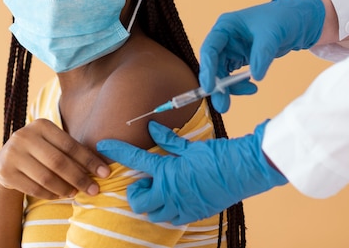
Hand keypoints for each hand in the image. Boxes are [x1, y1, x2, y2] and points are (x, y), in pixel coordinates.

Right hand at [0, 119, 109, 198]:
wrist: (5, 161)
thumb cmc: (40, 151)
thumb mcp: (53, 143)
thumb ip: (72, 150)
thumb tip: (101, 168)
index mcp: (41, 125)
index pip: (70, 145)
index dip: (89, 161)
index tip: (106, 173)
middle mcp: (24, 136)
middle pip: (58, 162)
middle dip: (79, 178)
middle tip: (94, 190)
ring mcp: (12, 154)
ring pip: (46, 177)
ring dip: (65, 188)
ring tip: (76, 193)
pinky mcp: (4, 172)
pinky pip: (33, 188)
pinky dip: (50, 194)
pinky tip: (60, 195)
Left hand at [96, 120, 286, 224]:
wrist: (245, 171)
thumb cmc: (219, 155)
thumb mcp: (192, 146)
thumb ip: (169, 141)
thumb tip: (152, 129)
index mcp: (168, 170)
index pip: (135, 159)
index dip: (117, 150)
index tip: (104, 144)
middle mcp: (170, 191)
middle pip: (138, 201)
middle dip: (136, 192)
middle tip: (146, 181)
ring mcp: (182, 206)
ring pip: (153, 214)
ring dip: (152, 203)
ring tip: (161, 190)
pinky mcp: (194, 214)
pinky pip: (172, 218)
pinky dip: (169, 210)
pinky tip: (177, 198)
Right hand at [199, 0, 324, 111]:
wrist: (296, 21)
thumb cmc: (282, 18)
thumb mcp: (272, 34)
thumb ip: (262, 55)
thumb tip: (256, 76)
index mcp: (226, 26)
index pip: (210, 49)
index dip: (207, 69)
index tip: (210, 88)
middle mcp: (224, 39)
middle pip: (213, 66)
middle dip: (218, 86)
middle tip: (223, 105)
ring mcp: (231, 50)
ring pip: (222, 74)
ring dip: (230, 88)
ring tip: (250, 91)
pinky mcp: (240, 59)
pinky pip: (233, 77)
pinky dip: (240, 85)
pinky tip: (253, 87)